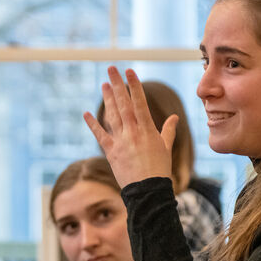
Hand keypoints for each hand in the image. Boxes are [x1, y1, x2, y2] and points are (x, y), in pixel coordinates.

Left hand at [84, 66, 177, 187]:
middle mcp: (132, 132)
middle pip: (123, 104)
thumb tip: (174, 117)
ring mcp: (120, 141)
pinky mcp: (111, 152)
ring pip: (112, 115)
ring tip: (103, 84)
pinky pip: (100, 135)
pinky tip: (86, 113)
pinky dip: (92, 124)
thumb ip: (168, 131)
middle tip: (111, 69)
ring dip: (107, 99)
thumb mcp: (166, 148)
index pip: (139, 102)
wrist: (148, 191)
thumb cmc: (160, 170)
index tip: (129, 71)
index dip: (133, 85)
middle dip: (117, 85)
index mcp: (147, 130)